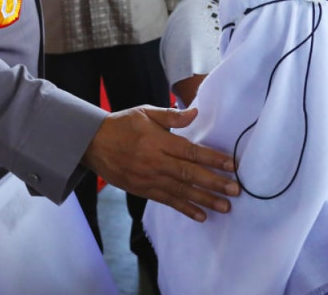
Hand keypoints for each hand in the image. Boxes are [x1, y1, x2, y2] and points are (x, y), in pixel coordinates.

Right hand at [83, 106, 238, 221]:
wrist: (92, 144)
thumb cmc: (121, 125)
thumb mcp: (145, 112)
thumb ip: (171, 116)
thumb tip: (194, 113)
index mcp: (158, 141)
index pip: (191, 152)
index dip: (213, 159)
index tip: (232, 166)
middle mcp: (156, 162)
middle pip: (190, 174)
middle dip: (215, 183)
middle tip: (236, 191)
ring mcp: (149, 179)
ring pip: (181, 191)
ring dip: (205, 200)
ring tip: (225, 207)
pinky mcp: (143, 190)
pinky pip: (167, 201)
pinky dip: (184, 209)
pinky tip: (201, 215)